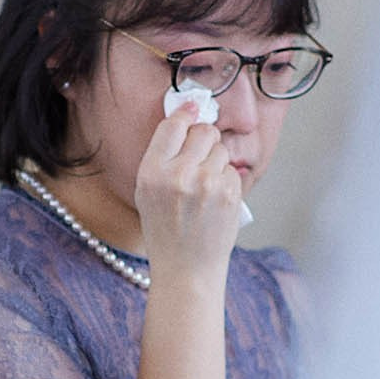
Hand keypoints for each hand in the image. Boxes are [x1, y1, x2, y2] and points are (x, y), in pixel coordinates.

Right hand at [133, 105, 241, 282]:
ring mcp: (206, 184)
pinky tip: (215, 200)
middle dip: (205, 139)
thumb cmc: (165, 231)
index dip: (185, 114)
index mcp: (151, 172)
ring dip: (216, 162)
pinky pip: (232, 171)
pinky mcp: (229, 194)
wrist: (187, 269)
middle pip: (203, 131)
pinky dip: (226, 180)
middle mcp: (178, 174)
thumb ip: (163, 158)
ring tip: (205, 188)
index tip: (192, 109)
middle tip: (200, 157)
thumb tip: (187, 117)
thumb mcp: (147, 193)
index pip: (172, 126)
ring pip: (221, 150)